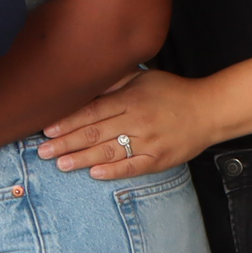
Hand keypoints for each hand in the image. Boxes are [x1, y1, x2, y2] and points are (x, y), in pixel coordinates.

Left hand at [40, 68, 215, 177]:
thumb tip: (84, 83)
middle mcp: (138, 120)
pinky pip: (133, 166)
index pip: (92, 111)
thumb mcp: (144, 78)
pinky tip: (94, 174)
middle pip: (95, 133)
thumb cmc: (173, 92)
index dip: (67, 121)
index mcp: (131, 99)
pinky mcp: (159, 158)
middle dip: (65, 143)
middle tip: (42, 151)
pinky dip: (113, 171)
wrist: (209, 110)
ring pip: (109, 152)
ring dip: (82, 159)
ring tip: (60, 164)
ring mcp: (149, 141)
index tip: (46, 129)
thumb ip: (115, 81)